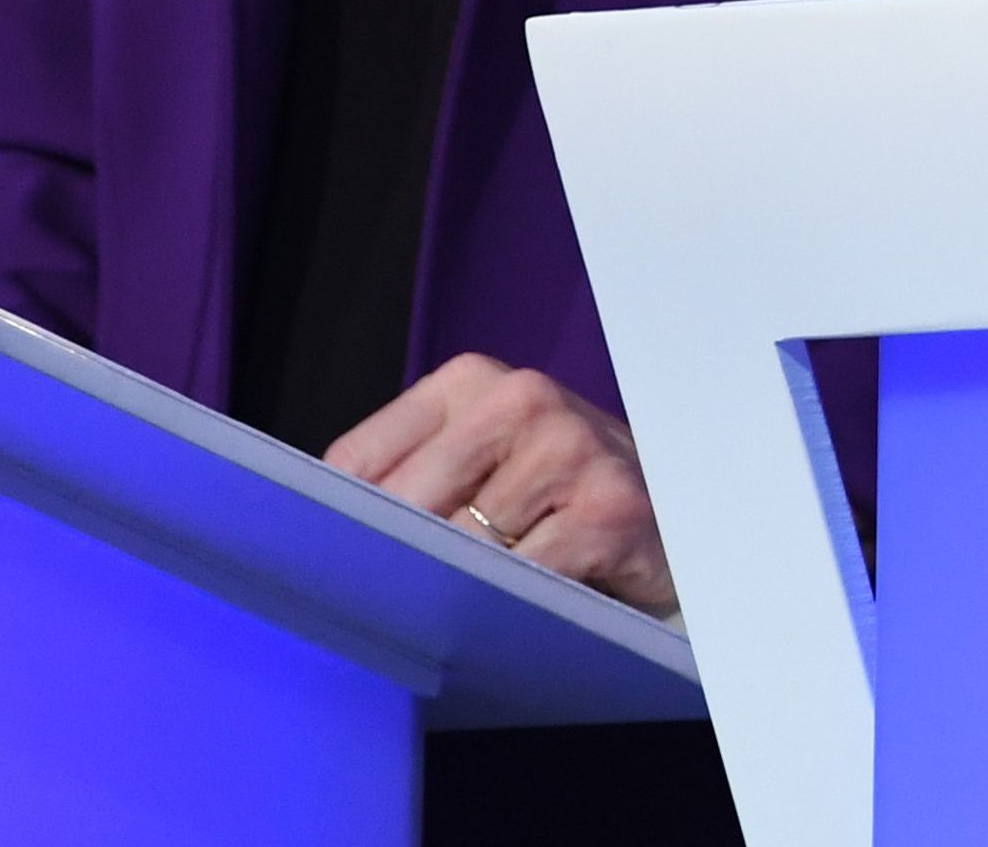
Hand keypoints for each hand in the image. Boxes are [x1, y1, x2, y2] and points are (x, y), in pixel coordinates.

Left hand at [329, 355, 679, 617]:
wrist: (672, 511)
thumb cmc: (552, 494)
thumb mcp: (480, 462)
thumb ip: (410, 480)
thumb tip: (315, 539)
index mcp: (472, 379)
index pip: (358, 460)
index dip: (338, 526)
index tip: (332, 570)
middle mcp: (521, 397)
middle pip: (402, 506)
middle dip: (392, 563)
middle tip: (389, 606)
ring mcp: (570, 448)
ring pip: (460, 549)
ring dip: (454, 589)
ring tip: (464, 603)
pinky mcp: (608, 506)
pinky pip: (522, 577)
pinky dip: (509, 605)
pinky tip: (518, 608)